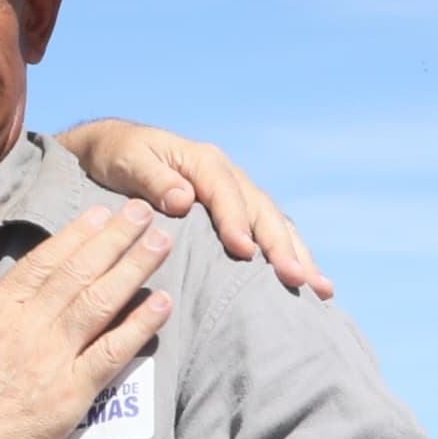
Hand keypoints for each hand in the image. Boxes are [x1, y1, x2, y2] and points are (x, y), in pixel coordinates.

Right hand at [0, 200, 173, 438]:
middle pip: (79, 273)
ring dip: (134, 269)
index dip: (76, 235)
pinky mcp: (70, 394)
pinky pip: (111, 353)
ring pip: (100, 302)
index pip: (43, 262)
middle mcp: (28, 326)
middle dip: (115, 239)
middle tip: (143, 212)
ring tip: (162, 242)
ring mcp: (51, 358)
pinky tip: (163, 303)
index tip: (101, 215)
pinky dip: (139, 326)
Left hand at [56, 120, 329, 296]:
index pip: (226, 193)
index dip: (236, 221)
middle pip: (262, 211)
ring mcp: (238, 194)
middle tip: (296, 279)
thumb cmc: (120, 157)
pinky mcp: (238, 213)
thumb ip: (153, 179)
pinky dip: (289, 255)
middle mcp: (228, 176)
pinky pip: (268, 233)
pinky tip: (308, 283)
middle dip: (282, 246)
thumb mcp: (128, 161)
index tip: (244, 252)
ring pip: (275, 224)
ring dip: (298, 255)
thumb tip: (184, 199)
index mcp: (203, 162)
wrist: (117, 150)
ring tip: (319, 288)